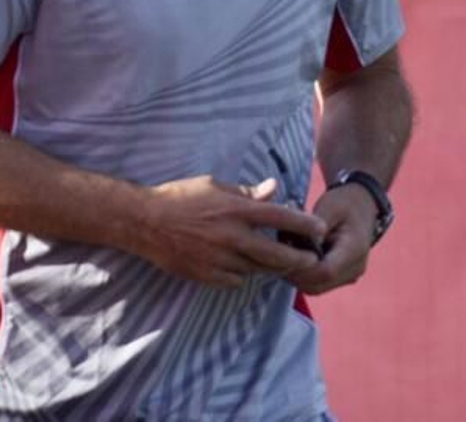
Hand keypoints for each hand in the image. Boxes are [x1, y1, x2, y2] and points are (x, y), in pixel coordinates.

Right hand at [132, 176, 328, 288]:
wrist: (145, 222)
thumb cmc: (180, 197)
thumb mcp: (215, 186)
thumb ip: (247, 192)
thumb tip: (274, 189)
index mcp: (235, 210)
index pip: (280, 218)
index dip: (304, 225)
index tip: (320, 229)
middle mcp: (231, 237)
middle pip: (276, 255)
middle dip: (298, 259)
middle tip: (312, 259)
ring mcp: (219, 260)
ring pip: (258, 270)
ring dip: (272, 267)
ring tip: (282, 262)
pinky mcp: (207, 276)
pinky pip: (236, 280)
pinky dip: (245, 274)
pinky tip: (246, 266)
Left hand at [284, 181, 378, 295]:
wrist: (362, 206)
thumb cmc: (343, 203)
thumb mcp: (329, 206)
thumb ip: (314, 226)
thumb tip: (298, 245)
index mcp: (355, 249)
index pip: (325, 271)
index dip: (301, 267)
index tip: (283, 252)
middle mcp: (356, 267)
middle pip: (318, 285)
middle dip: (294, 274)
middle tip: (276, 255)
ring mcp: (350, 276)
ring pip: (315, 288)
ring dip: (296, 276)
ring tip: (284, 255)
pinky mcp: (342, 278)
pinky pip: (318, 285)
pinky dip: (303, 276)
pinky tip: (293, 258)